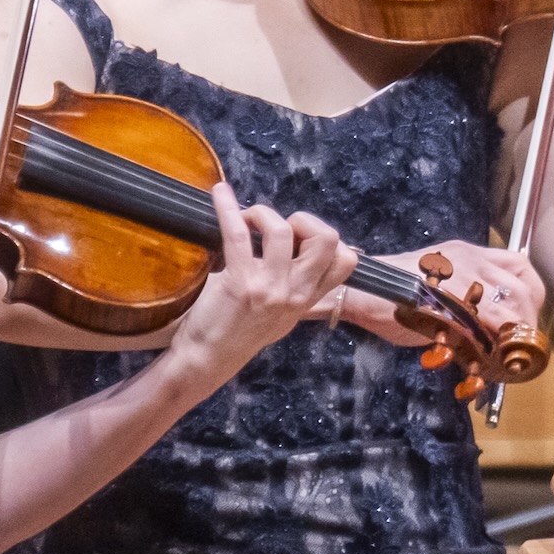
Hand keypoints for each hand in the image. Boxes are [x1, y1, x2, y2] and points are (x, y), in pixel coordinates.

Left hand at [169, 191, 359, 379]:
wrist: (208, 359)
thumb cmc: (238, 335)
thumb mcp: (281, 316)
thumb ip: (294, 289)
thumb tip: (294, 256)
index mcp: (308, 299)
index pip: (345, 260)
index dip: (329, 238)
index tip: (303, 237)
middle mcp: (296, 293)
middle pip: (326, 239)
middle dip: (304, 220)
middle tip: (279, 227)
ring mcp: (270, 288)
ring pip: (283, 231)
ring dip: (264, 214)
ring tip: (248, 220)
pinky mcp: (241, 283)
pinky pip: (237, 234)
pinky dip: (227, 208)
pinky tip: (220, 194)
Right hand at [357, 236, 549, 359]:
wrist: (362, 291)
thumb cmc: (395, 295)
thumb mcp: (441, 286)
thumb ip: (470, 298)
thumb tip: (497, 329)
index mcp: (470, 253)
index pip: (521, 266)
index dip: (531, 296)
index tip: (525, 320)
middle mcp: (471, 260)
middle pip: (522, 290)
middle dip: (526, 324)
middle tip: (516, 348)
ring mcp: (462, 279)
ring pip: (509, 311)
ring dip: (511, 340)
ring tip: (499, 360)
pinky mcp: (452, 303)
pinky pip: (485, 329)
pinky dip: (491, 351)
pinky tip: (482, 363)